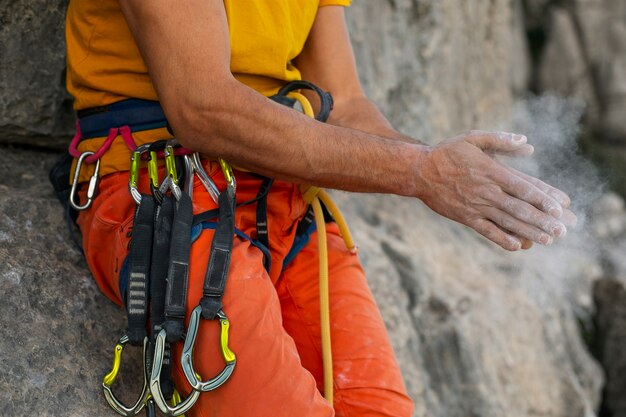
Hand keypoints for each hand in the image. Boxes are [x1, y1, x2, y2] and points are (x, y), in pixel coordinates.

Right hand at [415, 130, 575, 250]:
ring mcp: (475, 206)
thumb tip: (528, 144)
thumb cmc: (448, 152)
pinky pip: (486, 231)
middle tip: (563, 229)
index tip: (561, 207)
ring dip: (528, 231)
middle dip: (543, 219)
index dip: (543, 197)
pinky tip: (517, 246)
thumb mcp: (473, 138)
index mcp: (491, 171)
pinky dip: (501, 239)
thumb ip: (501, 140)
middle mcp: (486, 191)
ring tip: (548, 239)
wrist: (419, 172)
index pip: (523, 186)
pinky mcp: (465, 217)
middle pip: (519, 207)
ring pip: (506, 221)